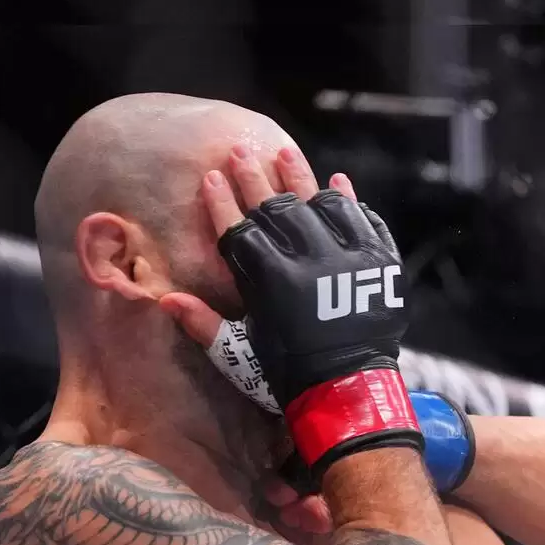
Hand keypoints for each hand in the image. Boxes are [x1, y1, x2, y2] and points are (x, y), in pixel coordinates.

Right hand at [157, 163, 362, 387]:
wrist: (348, 391)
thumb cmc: (287, 375)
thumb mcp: (239, 354)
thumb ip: (203, 324)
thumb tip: (165, 299)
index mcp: (270, 281)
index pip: (238, 230)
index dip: (221, 203)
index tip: (211, 178)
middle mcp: (309, 262)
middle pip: (276, 207)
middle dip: (253, 177)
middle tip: (240, 152)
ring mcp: (348, 259)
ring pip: (320, 205)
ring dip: (299, 177)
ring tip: (284, 152)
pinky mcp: (380, 264)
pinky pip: (364, 222)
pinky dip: (351, 202)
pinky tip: (338, 183)